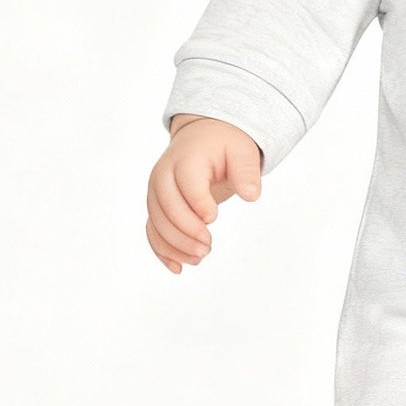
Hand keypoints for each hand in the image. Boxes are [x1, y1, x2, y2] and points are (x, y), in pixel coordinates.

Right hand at [145, 115, 263, 273]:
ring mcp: (156, 192)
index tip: (212, 219)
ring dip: (176, 245)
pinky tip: (179, 267)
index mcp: (186, 158)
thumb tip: (251, 195)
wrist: (203, 138)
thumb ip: (247, 171)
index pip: (187, 182)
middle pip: (166, 206)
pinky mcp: (157, 207)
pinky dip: (163, 250)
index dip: (197, 202)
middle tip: (208, 246)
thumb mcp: (242, 151)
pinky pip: (153, 231)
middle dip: (185, 230)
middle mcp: (164, 175)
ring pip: (157, 222)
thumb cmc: (224, 146)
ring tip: (201, 257)